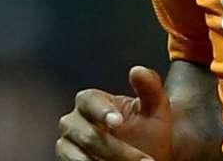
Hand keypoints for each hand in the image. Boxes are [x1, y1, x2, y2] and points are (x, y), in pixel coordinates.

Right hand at [56, 66, 174, 160]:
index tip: (119, 123)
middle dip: (118, 150)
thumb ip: (150, 87)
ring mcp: (66, 145)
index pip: (89, 101)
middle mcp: (72, 122)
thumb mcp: (156, 109)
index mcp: (91, 101)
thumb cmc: (149, 132)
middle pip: (89, 136)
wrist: (146, 158)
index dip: (102, 111)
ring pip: (82, 157)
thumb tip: (136, 70)